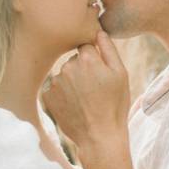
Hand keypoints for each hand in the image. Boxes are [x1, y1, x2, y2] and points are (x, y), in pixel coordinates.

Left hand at [44, 30, 130, 149]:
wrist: (99, 137)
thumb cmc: (114, 105)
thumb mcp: (120, 75)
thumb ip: (109, 49)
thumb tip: (98, 31)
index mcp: (87, 58)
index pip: (86, 46)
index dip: (95, 59)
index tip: (100, 74)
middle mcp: (67, 66)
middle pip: (75, 60)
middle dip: (83, 70)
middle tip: (95, 91)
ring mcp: (55, 82)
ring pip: (65, 75)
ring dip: (72, 83)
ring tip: (85, 101)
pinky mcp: (47, 96)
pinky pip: (56, 88)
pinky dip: (63, 95)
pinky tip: (74, 106)